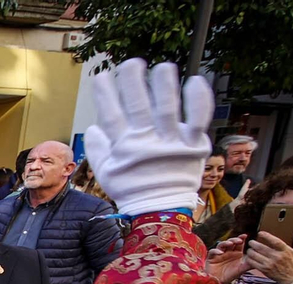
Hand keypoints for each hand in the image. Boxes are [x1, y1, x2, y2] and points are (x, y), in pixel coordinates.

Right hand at [82, 59, 214, 215]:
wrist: (160, 210)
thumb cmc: (132, 189)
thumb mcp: (106, 173)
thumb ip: (97, 149)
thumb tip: (94, 127)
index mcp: (125, 147)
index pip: (112, 115)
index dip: (106, 94)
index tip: (102, 76)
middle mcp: (147, 142)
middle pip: (139, 106)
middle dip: (133, 82)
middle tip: (132, 63)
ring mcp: (172, 142)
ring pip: (168, 108)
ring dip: (164, 85)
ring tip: (163, 67)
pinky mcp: (194, 144)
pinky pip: (198, 119)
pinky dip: (198, 100)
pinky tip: (195, 80)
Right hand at [206, 235, 250, 283]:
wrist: (219, 282)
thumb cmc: (230, 275)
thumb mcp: (242, 269)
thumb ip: (250, 264)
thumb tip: (261, 260)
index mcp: (236, 253)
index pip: (239, 243)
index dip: (241, 238)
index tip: (245, 236)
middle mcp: (228, 252)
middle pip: (230, 242)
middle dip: (234, 240)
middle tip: (239, 240)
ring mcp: (219, 254)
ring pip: (221, 245)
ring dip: (226, 243)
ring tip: (230, 243)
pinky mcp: (211, 258)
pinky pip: (212, 252)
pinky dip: (216, 251)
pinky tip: (220, 252)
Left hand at [245, 229, 292, 283]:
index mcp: (285, 251)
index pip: (275, 241)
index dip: (266, 236)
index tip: (260, 233)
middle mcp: (277, 257)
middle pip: (261, 248)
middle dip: (254, 243)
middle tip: (251, 241)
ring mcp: (270, 264)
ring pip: (255, 255)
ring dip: (250, 251)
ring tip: (249, 249)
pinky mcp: (265, 270)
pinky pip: (254, 263)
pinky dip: (250, 259)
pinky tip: (249, 257)